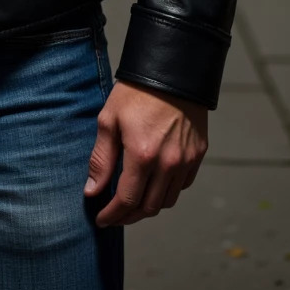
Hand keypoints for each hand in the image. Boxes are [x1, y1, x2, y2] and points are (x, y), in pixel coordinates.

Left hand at [85, 80, 206, 225]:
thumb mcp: (109, 120)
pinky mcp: (198, 154)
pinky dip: (167, 191)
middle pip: (148, 207)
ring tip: (132, 202)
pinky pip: (183, 185)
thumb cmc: (136, 92)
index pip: (127, 200)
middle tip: (114, 215)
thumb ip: (101, 159)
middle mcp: (168, 163)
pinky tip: (154, 185)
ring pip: (167, 201)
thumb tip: (92, 191)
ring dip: (148, 207)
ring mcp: (186, 160)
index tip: (101, 220)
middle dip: (128, 217)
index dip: (112, 215)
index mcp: (143, 155)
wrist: (173, 69)